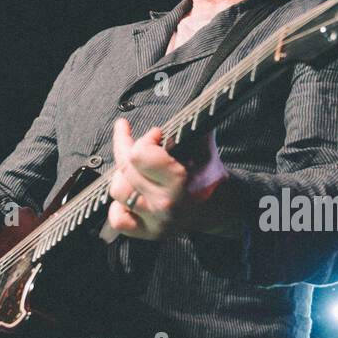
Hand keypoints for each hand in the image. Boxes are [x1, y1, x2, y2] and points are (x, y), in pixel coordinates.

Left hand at [100, 117, 229, 241]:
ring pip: (117, 191)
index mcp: (180, 182)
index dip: (145, 139)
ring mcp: (155, 222)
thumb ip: (189, 125)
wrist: (220, 206)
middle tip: (137, 140)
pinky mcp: (148, 234)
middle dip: (130, 149)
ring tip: (135, 168)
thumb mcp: (204, 144)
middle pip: (125, 169)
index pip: (140, 155)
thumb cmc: (208, 171)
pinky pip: (117, 219)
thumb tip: (181, 104)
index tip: (157, 134)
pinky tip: (131, 194)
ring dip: (123, 176)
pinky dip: (119, 206)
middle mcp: (166, 205)